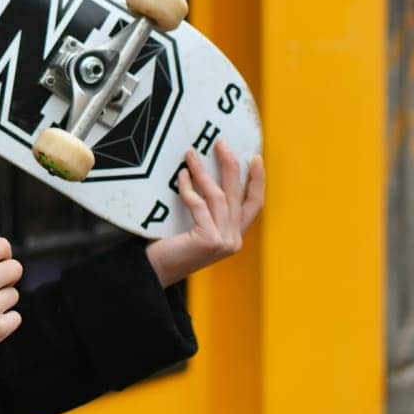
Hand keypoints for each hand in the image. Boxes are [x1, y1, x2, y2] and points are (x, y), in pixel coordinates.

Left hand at [146, 139, 264, 287]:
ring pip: (217, 197)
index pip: (254, 205)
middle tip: (221, 142)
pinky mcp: (208, 240)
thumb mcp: (196, 227)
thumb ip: (208, 210)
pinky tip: (181, 176)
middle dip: (230, 165)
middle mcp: (233, 239)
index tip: (255, 157)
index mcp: (234, 236)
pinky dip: (189, 188)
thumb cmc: (172, 247)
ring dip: (203, 171)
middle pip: (236, 194)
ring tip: (190, 154)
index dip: (258, 181)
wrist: (156, 271)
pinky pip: (198, 205)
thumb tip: (203, 172)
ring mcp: (223, 242)